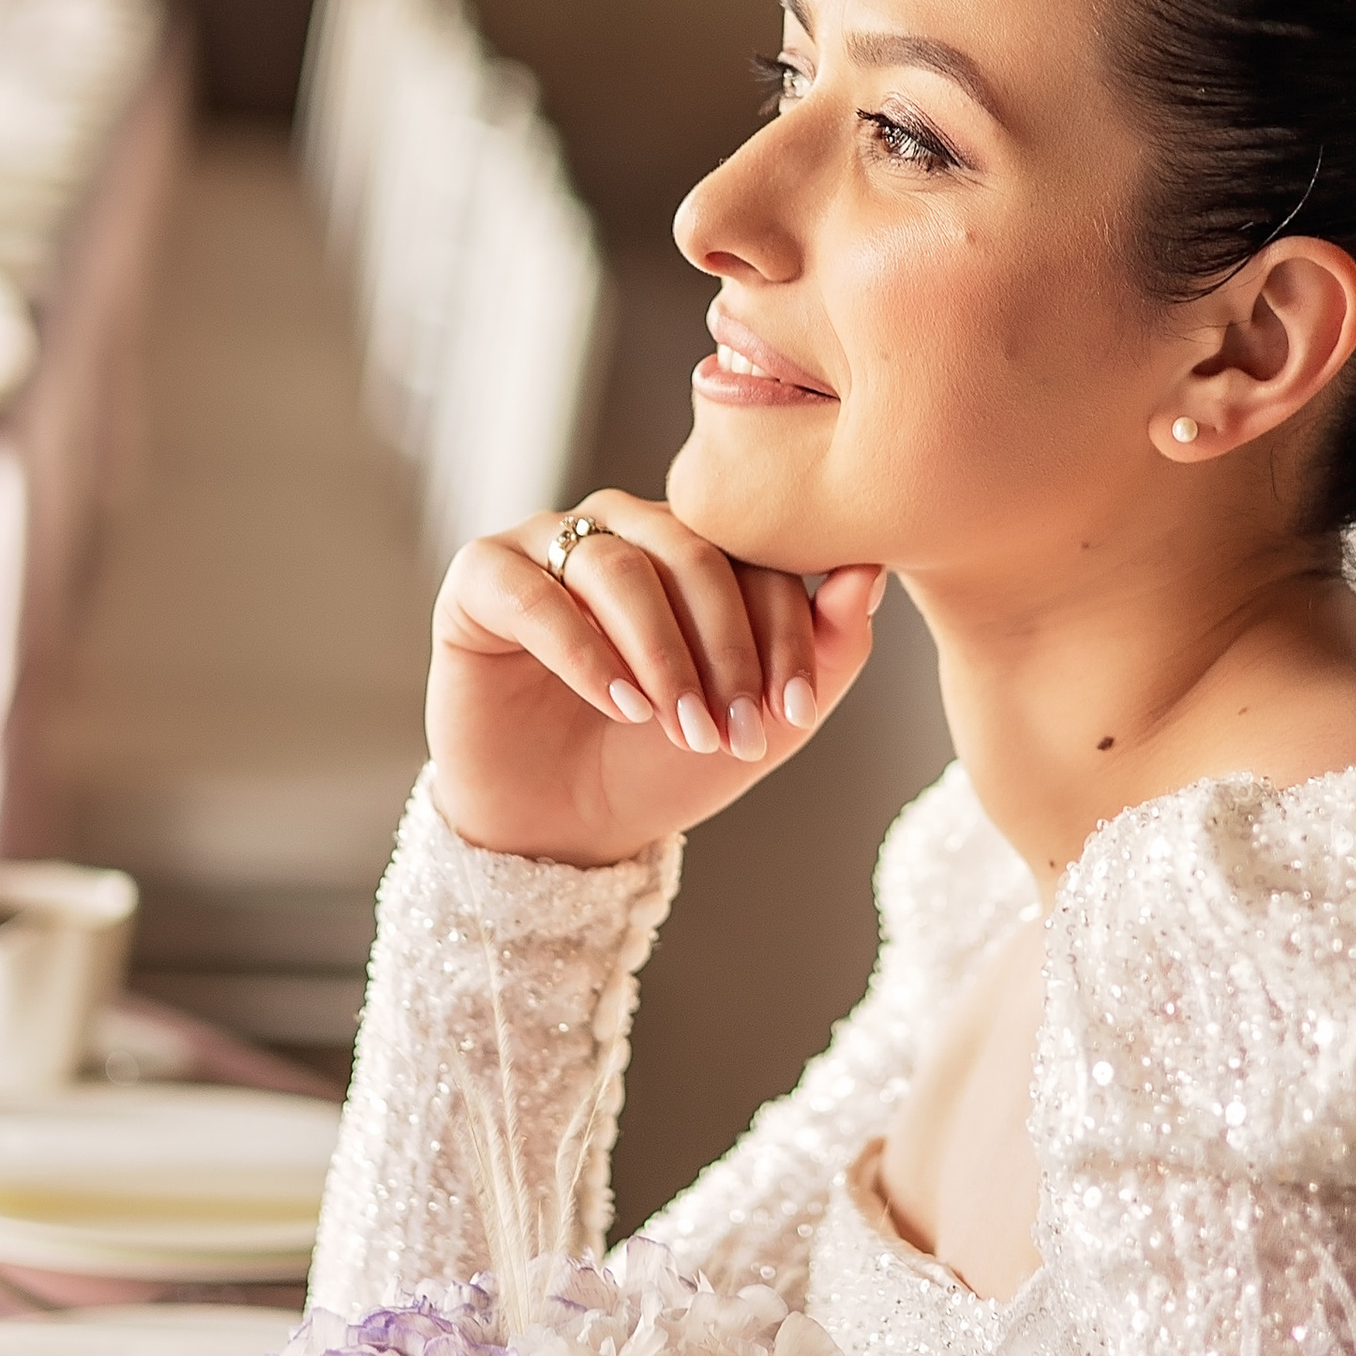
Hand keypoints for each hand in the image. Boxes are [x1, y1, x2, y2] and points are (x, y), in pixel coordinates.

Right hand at [428, 490, 884, 865]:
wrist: (564, 827)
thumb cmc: (663, 763)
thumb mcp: (763, 720)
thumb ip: (827, 649)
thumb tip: (873, 573)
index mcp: (694, 544)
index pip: (755, 556)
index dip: (784, 630)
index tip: (792, 710)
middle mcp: (622, 528)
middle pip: (691, 551)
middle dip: (725, 647)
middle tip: (735, 728)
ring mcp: (547, 544)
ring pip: (618, 566)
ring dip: (660, 654)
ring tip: (678, 725)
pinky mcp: (482, 578)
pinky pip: (535, 592)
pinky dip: (584, 651)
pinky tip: (618, 705)